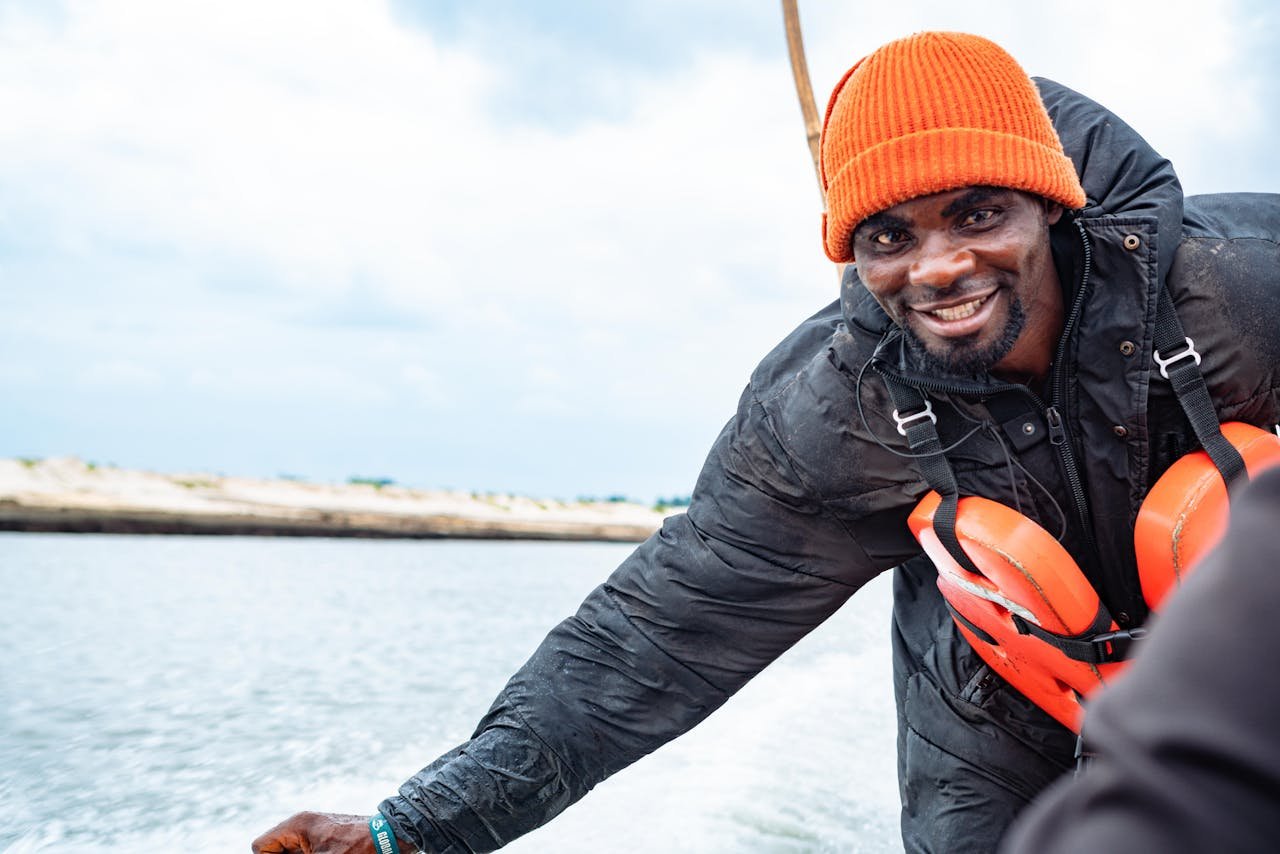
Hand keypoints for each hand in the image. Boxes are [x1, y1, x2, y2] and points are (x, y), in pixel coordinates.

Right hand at [251, 811, 414, 853]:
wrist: (390, 838)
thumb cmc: (359, 848)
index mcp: (297, 824)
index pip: (261, 846)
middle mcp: (303, 826)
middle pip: (275, 851)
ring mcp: (314, 834)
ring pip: (290, 853)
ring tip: (326, 853)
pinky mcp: (325, 842)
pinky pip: (305, 852)